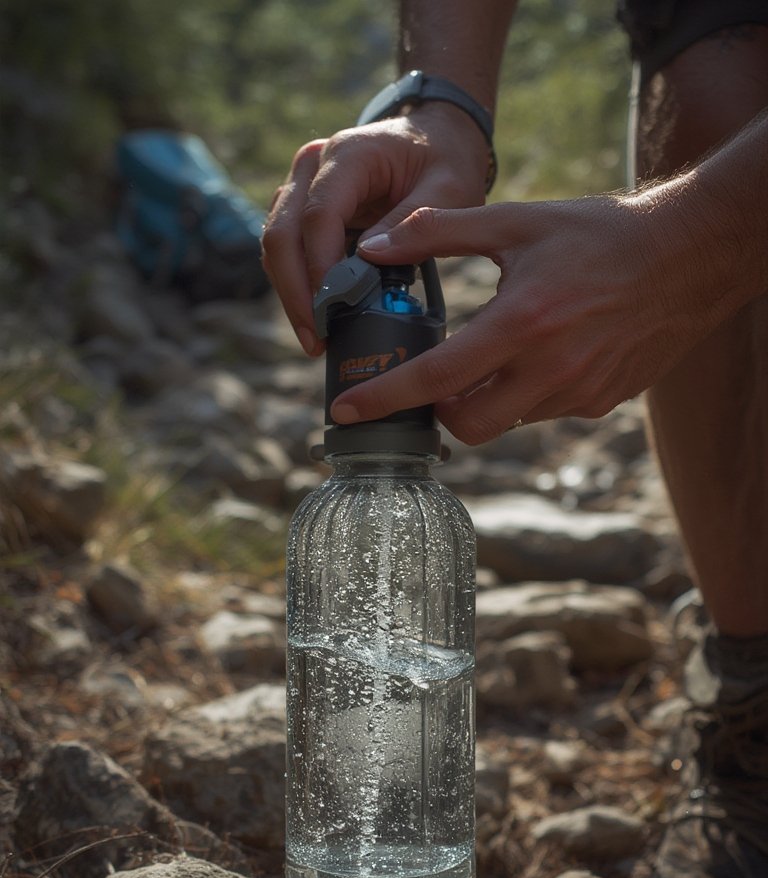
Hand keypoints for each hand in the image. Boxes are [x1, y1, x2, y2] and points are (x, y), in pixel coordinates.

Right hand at [261, 105, 488, 355]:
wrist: (437, 140)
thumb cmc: (446, 162)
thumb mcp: (448, 192)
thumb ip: (415, 224)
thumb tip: (368, 262)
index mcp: (349, 154)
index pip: (317, 215)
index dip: (320, 267)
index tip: (332, 311)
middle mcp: (314, 165)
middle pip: (282, 231)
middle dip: (296, 292)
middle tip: (315, 339)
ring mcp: (303, 185)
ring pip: (277, 244)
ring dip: (291, 294)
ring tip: (315, 339)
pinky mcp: (303, 207)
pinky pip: (287, 250)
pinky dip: (298, 285)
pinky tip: (316, 318)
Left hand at [329, 187, 741, 442]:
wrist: (688, 257)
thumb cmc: (600, 233)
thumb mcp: (517, 221)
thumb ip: (438, 233)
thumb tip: (375, 248)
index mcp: (520, 323)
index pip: (435, 378)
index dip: (384, 399)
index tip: (346, 412)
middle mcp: (549, 370)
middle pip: (467, 425)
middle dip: (438, 413)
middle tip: (433, 382)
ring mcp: (578, 394)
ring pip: (506, 420)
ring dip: (485, 399)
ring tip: (495, 354)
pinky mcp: (599, 403)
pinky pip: (543, 413)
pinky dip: (526, 392)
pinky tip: (541, 354)